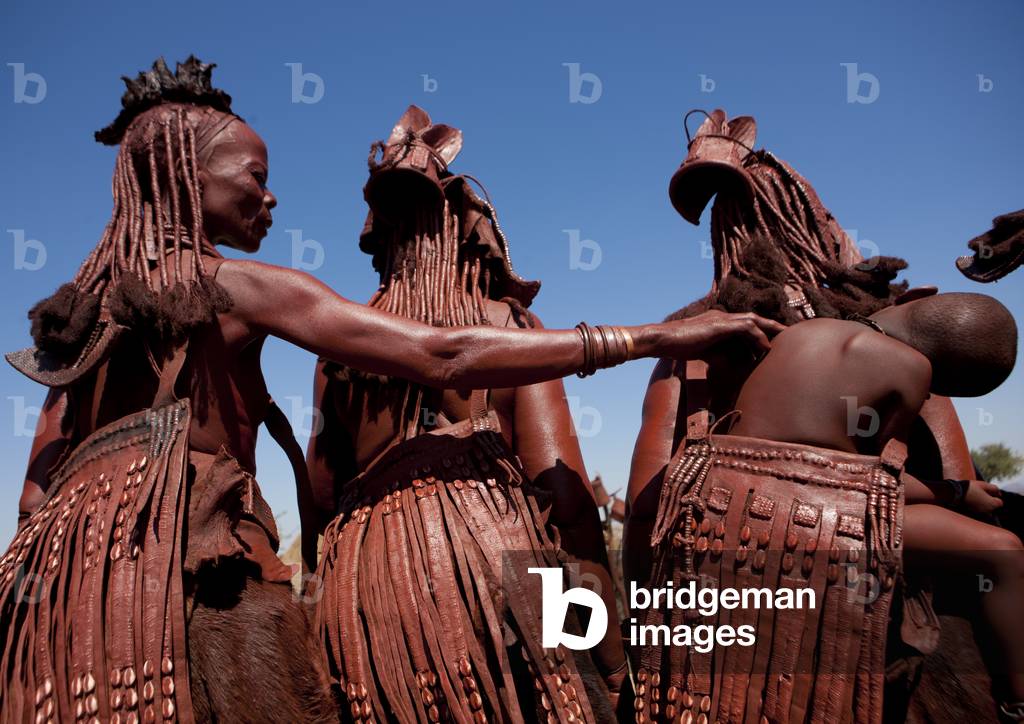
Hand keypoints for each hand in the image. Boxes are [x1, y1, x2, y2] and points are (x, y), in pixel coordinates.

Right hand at [655, 311, 784, 360]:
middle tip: (789, 334)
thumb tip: (730, 365)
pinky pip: (746, 328)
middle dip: (772, 326)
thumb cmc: (679, 346)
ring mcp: (722, 319)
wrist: (663, 339)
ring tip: (785, 339)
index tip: (773, 340)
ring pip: (754, 321)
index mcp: (718, 321)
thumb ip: (719, 354)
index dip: (760, 331)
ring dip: (770, 330)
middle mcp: (723, 316)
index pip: (745, 324)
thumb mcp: (704, 351)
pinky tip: (766, 348)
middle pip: (754, 319)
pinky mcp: (720, 325)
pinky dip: (758, 338)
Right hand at [963, 480, 1002, 514]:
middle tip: (983, 493)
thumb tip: (999, 493)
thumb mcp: (984, 484)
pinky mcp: (973, 513)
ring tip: (977, 497)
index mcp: (992, 504)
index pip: (1000, 503)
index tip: (991, 492)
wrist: (956, 493)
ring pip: (986, 509)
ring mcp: (980, 512)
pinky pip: (979, 510)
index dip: (996, 497)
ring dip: (984, 504)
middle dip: (990, 501)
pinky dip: (978, 506)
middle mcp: (988, 510)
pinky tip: (973, 500)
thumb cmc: (971, 488)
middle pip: (993, 507)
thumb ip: (994, 488)